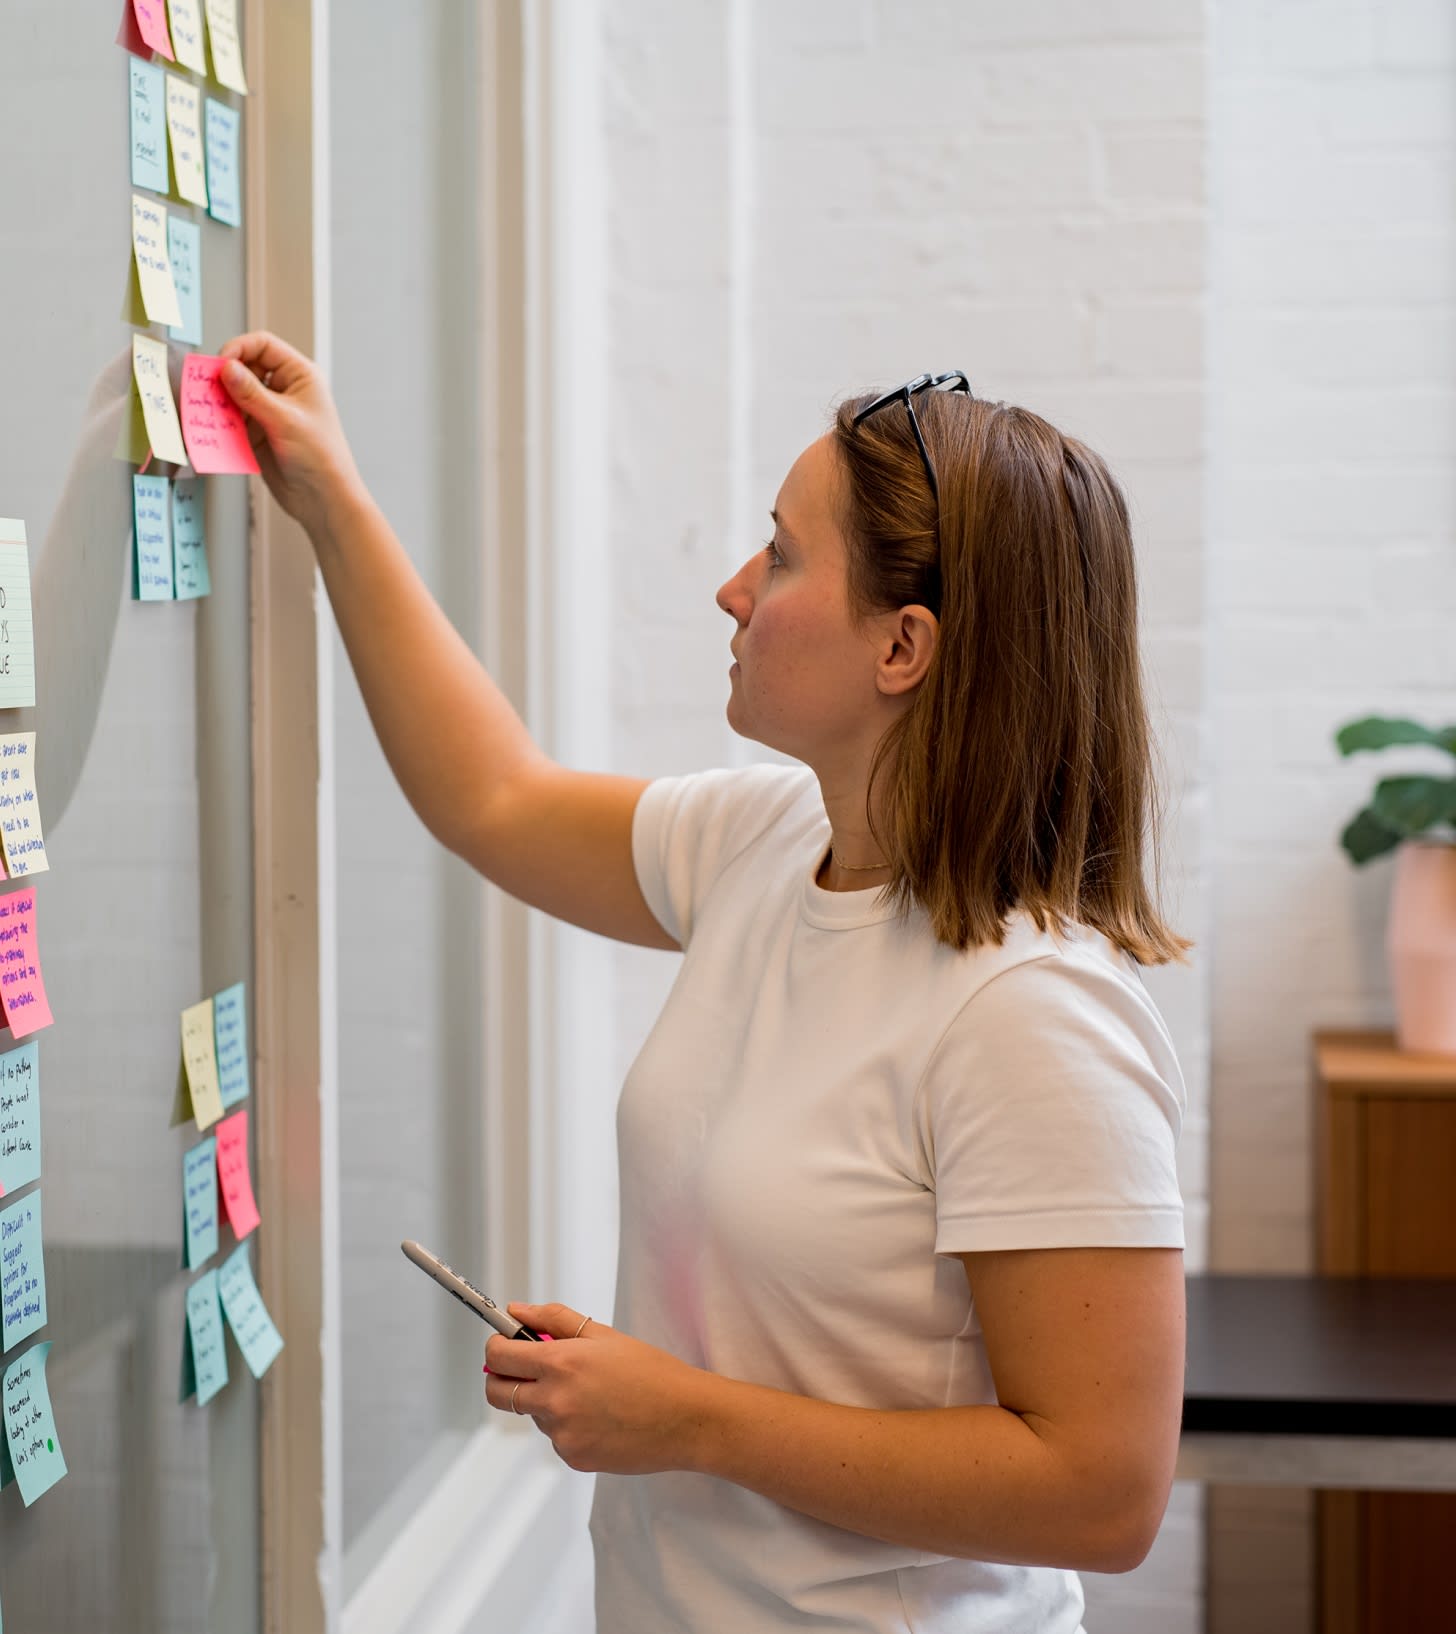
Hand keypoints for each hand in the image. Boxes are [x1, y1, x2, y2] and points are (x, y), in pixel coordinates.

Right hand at [217, 331, 364, 535]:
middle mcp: (284, 389)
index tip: (220, 366)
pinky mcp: (259, 432)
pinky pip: (234, 419)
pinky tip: (217, 430)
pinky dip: (223, 422)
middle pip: (244, 368)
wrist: (323, 500)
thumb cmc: (321, 457)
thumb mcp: (284, 420)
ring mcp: (270, 411)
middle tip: (207, 391)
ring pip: (235, 395)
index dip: (238, 349)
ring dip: (221, 402)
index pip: (262, 345)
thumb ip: (252, 393)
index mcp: (300, 376)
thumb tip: (226, 368)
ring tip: (210, 413)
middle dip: (225, 379)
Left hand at [484, 1302, 709, 1475]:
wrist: (686, 1418)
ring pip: (533, 1413)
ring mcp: (562, 1434)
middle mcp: (555, 1400)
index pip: (500, 1355)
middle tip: (523, 1368)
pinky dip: (568, 1425)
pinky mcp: (573, 1458)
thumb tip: (516, 1311)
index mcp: (562, 1362)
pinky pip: (556, 1437)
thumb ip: (554, 1319)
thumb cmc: (651, 1371)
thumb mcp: (604, 1335)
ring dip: (545, 1400)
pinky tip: (600, 1417)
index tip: (503, 1342)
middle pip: (497, 1393)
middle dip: (501, 1378)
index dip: (496, 1346)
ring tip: (589, 1393)